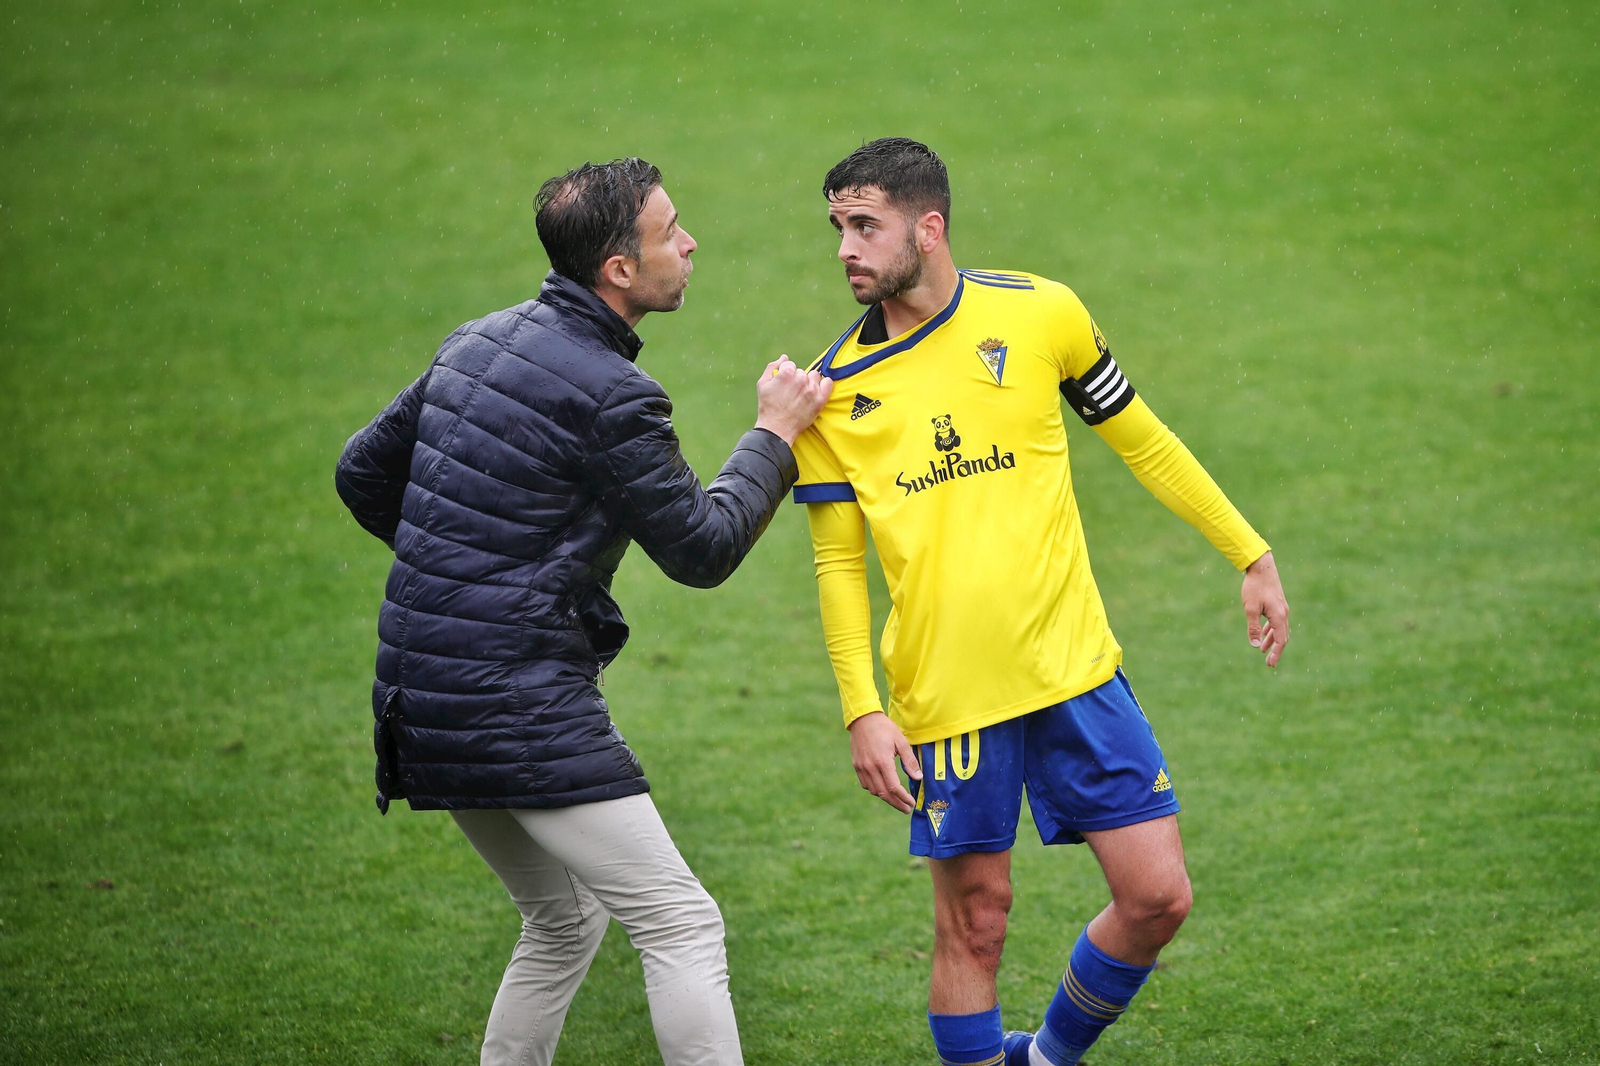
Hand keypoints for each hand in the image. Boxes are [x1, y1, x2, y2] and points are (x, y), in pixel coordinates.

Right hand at [754, 355, 832, 444]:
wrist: (777, 429)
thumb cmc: (768, 406)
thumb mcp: (762, 384)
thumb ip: (772, 367)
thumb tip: (784, 357)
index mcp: (786, 372)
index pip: (790, 365)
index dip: (786, 374)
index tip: (784, 384)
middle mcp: (800, 378)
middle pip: (802, 372)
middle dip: (797, 379)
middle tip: (791, 393)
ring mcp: (811, 389)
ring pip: (814, 376)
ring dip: (809, 382)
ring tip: (802, 394)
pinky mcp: (820, 399)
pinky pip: (828, 383)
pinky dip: (825, 384)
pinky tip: (818, 390)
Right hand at [847, 711, 921, 812]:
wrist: (863, 719)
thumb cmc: (884, 728)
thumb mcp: (901, 742)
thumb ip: (909, 761)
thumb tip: (918, 778)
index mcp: (883, 762)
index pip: (894, 787)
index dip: (904, 798)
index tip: (911, 803)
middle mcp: (870, 767)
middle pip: (884, 793)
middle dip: (896, 804)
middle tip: (906, 809)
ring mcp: (862, 767)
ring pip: (874, 790)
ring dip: (886, 797)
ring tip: (897, 799)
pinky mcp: (856, 766)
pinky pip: (865, 784)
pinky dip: (875, 789)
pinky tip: (883, 788)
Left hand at [1242, 551, 1289, 666]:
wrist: (1261, 566)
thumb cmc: (1254, 587)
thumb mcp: (1250, 608)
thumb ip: (1253, 627)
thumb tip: (1254, 645)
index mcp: (1279, 616)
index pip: (1281, 640)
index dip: (1276, 653)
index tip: (1270, 664)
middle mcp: (1284, 613)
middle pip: (1282, 637)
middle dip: (1276, 650)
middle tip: (1269, 663)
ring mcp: (1282, 608)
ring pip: (1279, 629)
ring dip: (1272, 640)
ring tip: (1262, 650)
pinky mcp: (1277, 604)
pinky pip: (1276, 621)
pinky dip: (1271, 630)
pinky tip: (1263, 634)